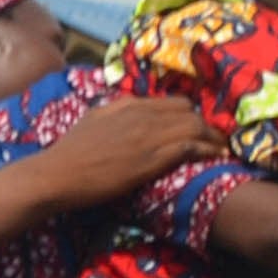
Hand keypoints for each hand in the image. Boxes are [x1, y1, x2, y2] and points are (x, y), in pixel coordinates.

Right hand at [32, 92, 225, 211]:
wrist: (56, 175)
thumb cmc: (68, 153)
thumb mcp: (91, 120)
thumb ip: (114, 112)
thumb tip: (126, 109)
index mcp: (127, 106)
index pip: (174, 102)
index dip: (190, 115)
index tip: (195, 128)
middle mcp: (141, 116)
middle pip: (190, 113)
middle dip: (206, 126)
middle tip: (213, 141)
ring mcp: (148, 136)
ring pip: (195, 127)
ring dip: (213, 138)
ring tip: (221, 150)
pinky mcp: (152, 159)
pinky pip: (191, 147)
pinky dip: (207, 150)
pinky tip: (215, 157)